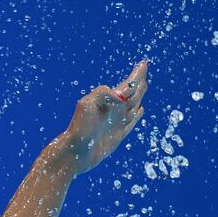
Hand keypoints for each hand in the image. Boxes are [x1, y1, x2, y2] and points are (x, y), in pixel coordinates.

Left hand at [59, 60, 148, 174]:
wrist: (74, 153)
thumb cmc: (78, 128)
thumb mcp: (87, 105)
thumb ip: (103, 94)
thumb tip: (121, 96)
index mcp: (107, 100)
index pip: (126, 85)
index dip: (136, 75)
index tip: (143, 63)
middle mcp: (113, 110)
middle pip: (131, 93)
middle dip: (138, 82)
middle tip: (142, 70)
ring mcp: (116, 122)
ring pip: (133, 105)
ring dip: (139, 96)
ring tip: (143, 86)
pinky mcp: (118, 135)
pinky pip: (131, 123)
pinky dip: (137, 116)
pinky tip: (140, 110)